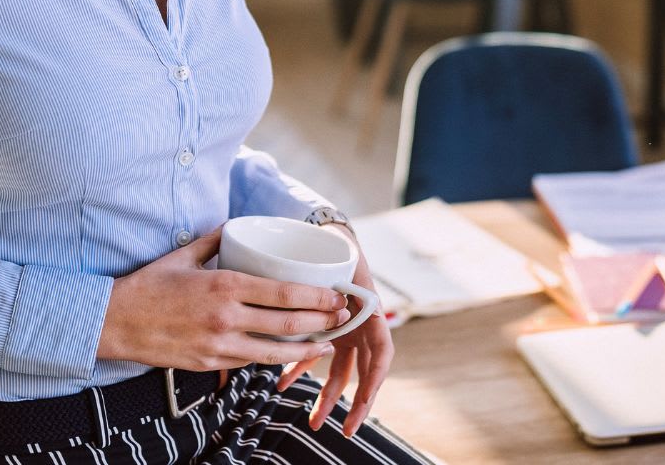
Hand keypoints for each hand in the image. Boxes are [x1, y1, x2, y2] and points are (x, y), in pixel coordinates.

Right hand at [98, 230, 348, 370]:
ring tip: (326, 343)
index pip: (283, 294)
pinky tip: (287, 353)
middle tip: (342, 317)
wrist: (114, 323)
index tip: (336, 296)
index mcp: (224, 286)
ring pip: (273, 352)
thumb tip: (238, 225)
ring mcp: (218, 346)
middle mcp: (225, 318)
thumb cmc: (149, 284)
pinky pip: (248, 362)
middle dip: (321, 322)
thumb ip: (217, 239)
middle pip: (287, 324)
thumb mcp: (186, 254)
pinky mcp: (208, 365)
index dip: (316, 298)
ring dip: (304, 348)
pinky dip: (271, 357)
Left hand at [279, 224, 392, 437]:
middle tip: (343, 430)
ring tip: (314, 421)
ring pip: (340, 371)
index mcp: (371, 315)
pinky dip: (302, 368)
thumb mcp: (346, 265)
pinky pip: (318, 356)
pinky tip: (283, 381)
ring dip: (327, 396)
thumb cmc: (340, 247)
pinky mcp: (327, 329)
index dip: (373, 383)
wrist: (331, 233)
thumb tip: (336, 308)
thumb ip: (339, 291)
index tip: (361, 405)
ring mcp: (345, 330)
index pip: (381, 356)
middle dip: (354, 405)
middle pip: (363, 374)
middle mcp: (361, 327)